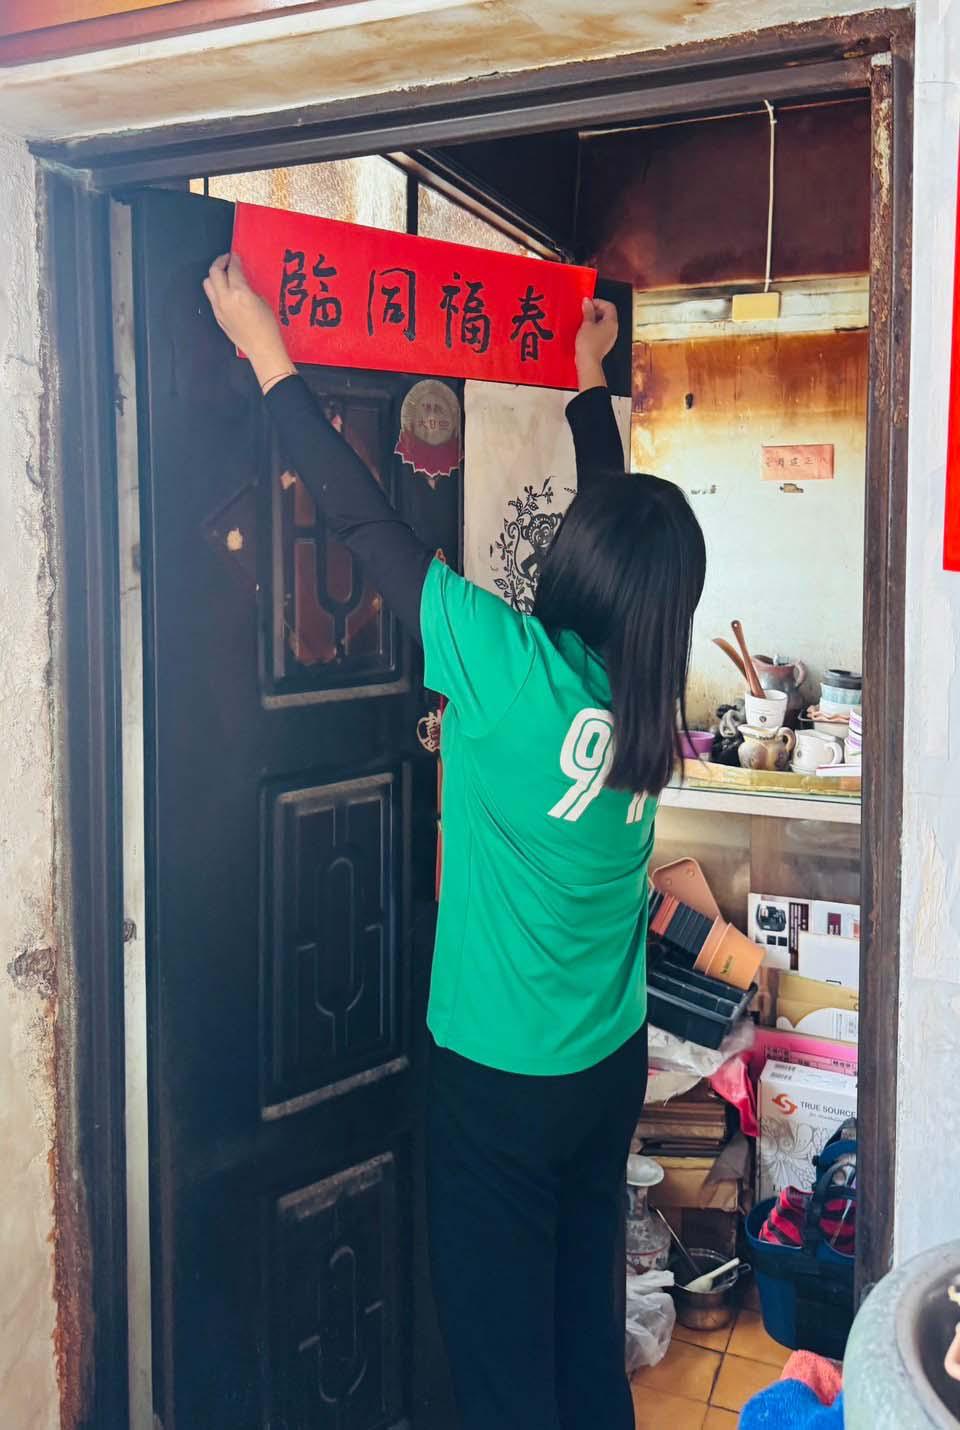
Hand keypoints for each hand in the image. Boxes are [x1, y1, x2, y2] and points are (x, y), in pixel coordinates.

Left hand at [203, 253, 294, 389]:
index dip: (234, 259)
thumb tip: (242, 281)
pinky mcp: (217, 316)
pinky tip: (226, 292)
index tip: (236, 255)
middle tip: (228, 261)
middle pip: (214, 272)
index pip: (232, 269)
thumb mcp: (262, 301)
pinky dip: (216, 290)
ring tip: (224, 275)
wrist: (261, 349)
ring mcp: (218, 308)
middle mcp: (225, 298)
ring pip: (207, 283)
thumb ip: (248, 288)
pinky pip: (212, 297)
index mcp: (240, 293)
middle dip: (220, 262)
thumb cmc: (268, 326)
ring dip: (214, 276)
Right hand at [575, 296, 618, 390]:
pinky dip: (594, 327)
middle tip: (585, 311)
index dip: (598, 302)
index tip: (588, 303)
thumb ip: (588, 311)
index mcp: (612, 322)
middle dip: (596, 310)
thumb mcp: (586, 324)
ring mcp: (610, 337)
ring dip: (594, 319)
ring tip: (584, 320)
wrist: (588, 362)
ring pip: (604, 323)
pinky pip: (601, 331)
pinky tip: (586, 330)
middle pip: (608, 314)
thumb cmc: (588, 345)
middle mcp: (613, 329)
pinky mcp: (604, 343)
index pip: (609, 306)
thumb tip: (587, 302)